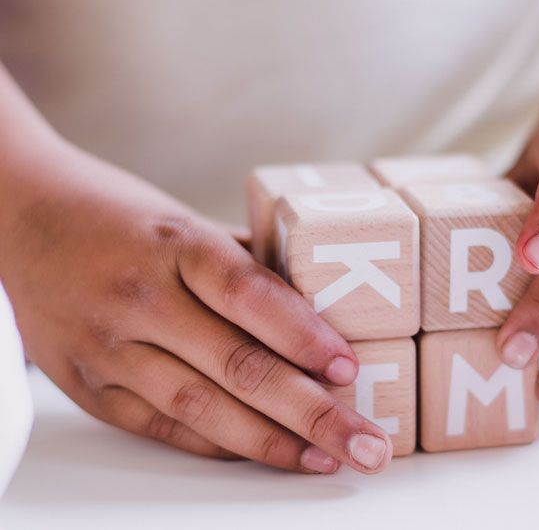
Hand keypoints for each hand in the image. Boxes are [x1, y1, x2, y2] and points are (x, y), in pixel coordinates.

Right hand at [1, 144, 391, 473]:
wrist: (20, 216)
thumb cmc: (119, 216)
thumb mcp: (187, 221)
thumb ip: (247, 265)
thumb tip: (321, 307)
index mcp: (175, 244)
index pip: (249, 295)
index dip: (305, 336)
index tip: (350, 370)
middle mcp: (140, 298)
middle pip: (237, 366)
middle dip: (312, 413)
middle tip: (367, 444)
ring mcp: (110, 347)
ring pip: (203, 409)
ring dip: (274, 443)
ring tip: (329, 459)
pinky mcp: (90, 387)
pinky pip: (166, 428)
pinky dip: (222, 445)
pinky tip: (269, 454)